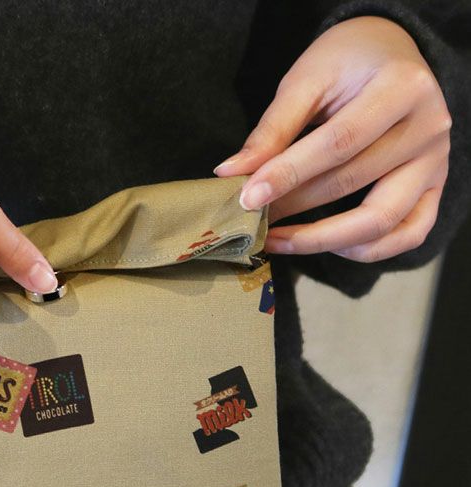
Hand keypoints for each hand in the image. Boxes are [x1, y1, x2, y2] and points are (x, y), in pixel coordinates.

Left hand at [213, 16, 451, 262]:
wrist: (388, 55)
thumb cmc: (345, 64)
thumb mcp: (306, 80)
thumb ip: (272, 129)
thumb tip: (229, 173)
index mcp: (402, 87)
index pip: (340, 142)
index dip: (289, 173)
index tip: (247, 197)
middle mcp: (428, 127)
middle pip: (352, 182)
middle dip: (294, 206)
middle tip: (250, 218)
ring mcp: (436, 163)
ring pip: (380, 220)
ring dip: (321, 239)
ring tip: (276, 237)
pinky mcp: (433, 189)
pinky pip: (407, 235)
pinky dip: (366, 251)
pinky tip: (326, 245)